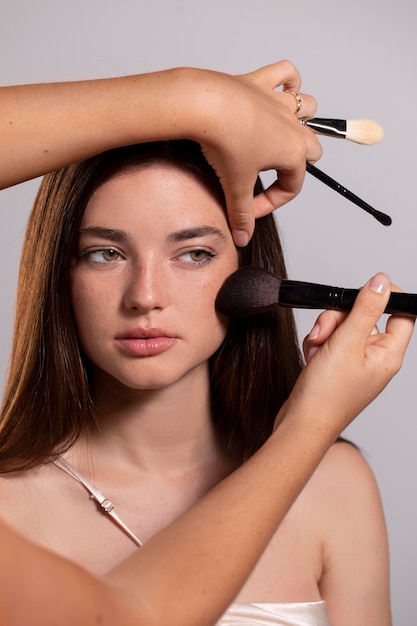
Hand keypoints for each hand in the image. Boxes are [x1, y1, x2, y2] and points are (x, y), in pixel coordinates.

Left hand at [193, 60, 321, 244]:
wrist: (205, 106)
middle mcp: (293, 125)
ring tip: (283, 135)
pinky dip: (288, 79)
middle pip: (312, 147)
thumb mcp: (235, 185)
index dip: (272, 203)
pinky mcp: (261, 82)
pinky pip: (286, 73)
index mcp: (293, 152)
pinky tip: (282, 90)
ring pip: (308, 107)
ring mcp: (278, 101)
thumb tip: (242, 239)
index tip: (250, 209)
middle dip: (298, 164)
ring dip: (303, 120)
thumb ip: (241, 214)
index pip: (293, 185)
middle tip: (273, 175)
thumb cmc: (224, 143)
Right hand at [286, 273, 413, 436]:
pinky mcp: (338, 366)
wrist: (301, 424)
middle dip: (339, 318)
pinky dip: (318, 344)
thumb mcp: (346, 343)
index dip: (385, 297)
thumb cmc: (326, 395)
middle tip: (328, 332)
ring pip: (343, 326)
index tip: (363, 292)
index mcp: (388, 354)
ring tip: (317, 350)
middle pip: (365, 316)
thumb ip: (365, 309)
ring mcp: (356, 362)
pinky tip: (312, 357)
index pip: (401, 314)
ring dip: (325, 331)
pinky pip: (330, 341)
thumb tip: (381, 281)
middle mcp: (375, 357)